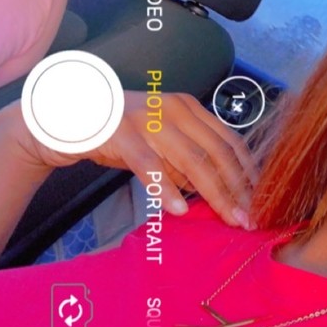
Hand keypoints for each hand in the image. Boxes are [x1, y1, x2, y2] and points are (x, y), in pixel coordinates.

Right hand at [0, 91, 259, 228]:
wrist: (64, 119)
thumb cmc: (120, 135)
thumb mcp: (162, 146)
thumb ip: (189, 165)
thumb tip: (223, 196)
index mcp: (190, 108)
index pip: (230, 141)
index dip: (248, 172)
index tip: (262, 201)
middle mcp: (174, 108)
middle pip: (217, 153)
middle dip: (237, 189)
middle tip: (249, 218)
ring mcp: (148, 117)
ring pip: (190, 159)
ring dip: (213, 192)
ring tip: (228, 217)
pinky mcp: (119, 131)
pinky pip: (147, 163)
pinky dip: (165, 187)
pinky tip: (177, 209)